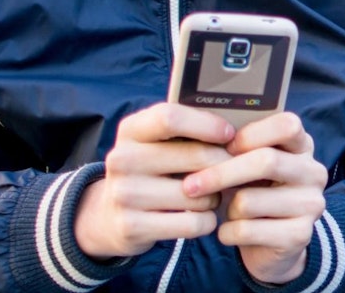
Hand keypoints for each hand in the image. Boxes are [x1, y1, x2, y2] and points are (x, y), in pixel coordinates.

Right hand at [74, 103, 233, 258]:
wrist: (108, 216)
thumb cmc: (151, 170)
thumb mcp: (157, 143)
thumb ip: (187, 129)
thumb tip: (236, 129)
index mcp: (131, 130)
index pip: (170, 118)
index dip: (207, 125)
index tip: (229, 134)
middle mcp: (123, 159)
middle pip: (196, 156)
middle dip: (226, 164)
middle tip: (234, 170)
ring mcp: (124, 194)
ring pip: (199, 195)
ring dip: (215, 197)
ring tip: (209, 196)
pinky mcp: (132, 226)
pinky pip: (193, 223)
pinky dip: (207, 221)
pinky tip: (201, 216)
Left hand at [182, 112, 327, 284]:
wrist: (271, 244)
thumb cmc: (253, 192)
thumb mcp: (249, 165)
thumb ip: (237, 147)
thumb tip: (201, 133)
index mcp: (302, 146)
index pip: (286, 125)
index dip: (250, 134)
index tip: (222, 146)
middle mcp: (314, 172)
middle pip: (266, 161)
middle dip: (221, 173)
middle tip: (190, 184)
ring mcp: (311, 204)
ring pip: (249, 201)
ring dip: (227, 208)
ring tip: (230, 211)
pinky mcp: (299, 235)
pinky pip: (246, 230)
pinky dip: (227, 232)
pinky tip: (230, 232)